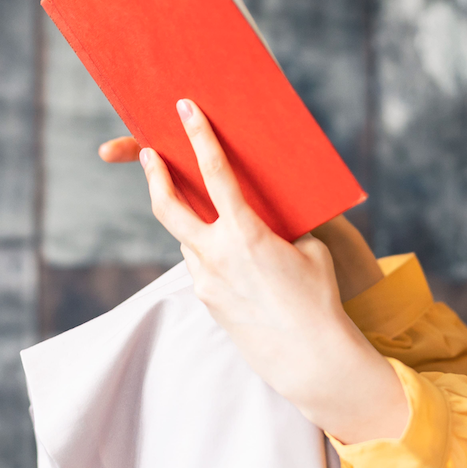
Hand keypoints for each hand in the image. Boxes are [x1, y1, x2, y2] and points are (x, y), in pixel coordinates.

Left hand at [100, 136, 384, 301]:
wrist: (309, 356)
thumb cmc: (318, 298)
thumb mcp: (307, 247)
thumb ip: (277, 225)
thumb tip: (262, 215)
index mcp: (246, 234)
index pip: (215, 174)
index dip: (199, 138)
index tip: (185, 111)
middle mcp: (217, 255)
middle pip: (168, 207)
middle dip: (154, 176)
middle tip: (148, 153)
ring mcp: (206, 281)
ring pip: (186, 237)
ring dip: (191, 220)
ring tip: (207, 209)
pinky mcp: (206, 301)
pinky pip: (199, 263)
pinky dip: (207, 250)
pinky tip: (228, 254)